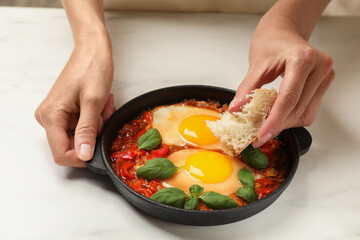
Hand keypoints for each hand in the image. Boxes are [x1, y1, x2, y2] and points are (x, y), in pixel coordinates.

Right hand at [35, 38, 113, 166]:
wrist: (92, 51)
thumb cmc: (92, 69)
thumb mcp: (94, 102)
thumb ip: (87, 130)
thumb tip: (83, 155)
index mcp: (51, 116)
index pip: (62, 153)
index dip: (82, 157)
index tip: (100, 148)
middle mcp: (48, 117)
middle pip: (72, 145)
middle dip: (93, 135)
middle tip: (103, 115)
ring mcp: (56, 115)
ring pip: (80, 136)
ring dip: (96, 125)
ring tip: (103, 106)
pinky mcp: (64, 112)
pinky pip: (82, 126)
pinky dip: (95, 119)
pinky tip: (101, 104)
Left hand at [229, 18, 333, 147]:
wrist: (284, 32)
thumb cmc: (271, 42)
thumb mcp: (256, 65)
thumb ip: (247, 90)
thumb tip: (236, 110)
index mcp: (302, 59)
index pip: (288, 98)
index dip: (273, 121)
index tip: (260, 136)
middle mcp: (319, 67)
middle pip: (297, 109)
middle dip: (276, 125)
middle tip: (257, 136)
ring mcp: (325, 76)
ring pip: (305, 114)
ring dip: (284, 124)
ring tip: (265, 126)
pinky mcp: (324, 84)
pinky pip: (308, 110)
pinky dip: (291, 118)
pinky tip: (277, 117)